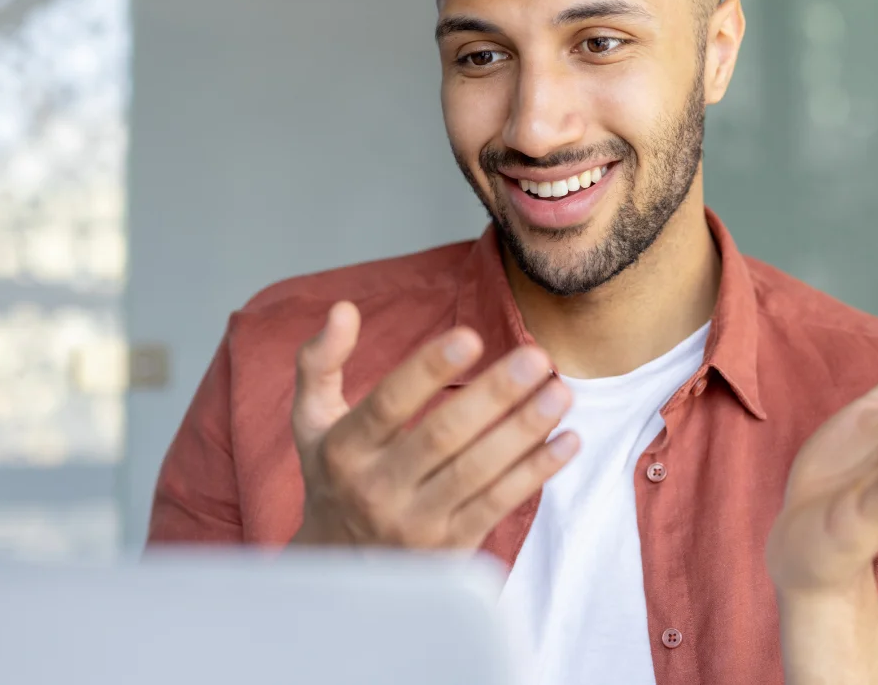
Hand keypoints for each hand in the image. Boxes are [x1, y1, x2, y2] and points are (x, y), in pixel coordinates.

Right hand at [289, 301, 578, 548]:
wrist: (339, 568)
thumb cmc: (334, 475)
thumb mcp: (311, 419)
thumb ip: (320, 361)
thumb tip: (343, 309)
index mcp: (345, 449)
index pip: (388, 403)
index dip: (428, 369)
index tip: (470, 336)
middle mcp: (378, 488)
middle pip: (442, 436)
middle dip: (494, 395)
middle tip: (535, 357)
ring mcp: (416, 524)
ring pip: (477, 472)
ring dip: (524, 430)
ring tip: (560, 392)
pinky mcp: (450, 549)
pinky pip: (498, 505)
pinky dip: (535, 473)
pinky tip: (567, 440)